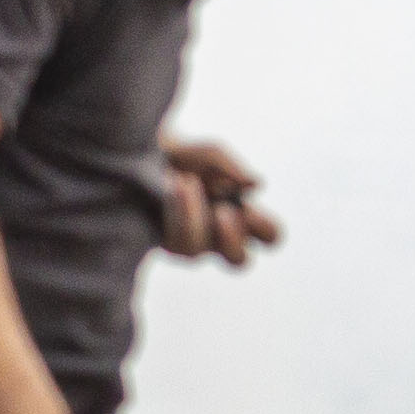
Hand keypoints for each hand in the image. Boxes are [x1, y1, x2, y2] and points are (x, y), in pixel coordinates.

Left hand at [160, 136, 281, 266]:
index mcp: (242, 218)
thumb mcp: (213, 154)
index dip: (265, 228)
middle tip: (223, 211)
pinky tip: (173, 184)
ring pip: (195, 251)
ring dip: (193, 216)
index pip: (269, 236)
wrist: (144, 151)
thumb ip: (234, 167)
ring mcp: (188, 243)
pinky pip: (171, 240)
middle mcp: (218, 237)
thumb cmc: (187, 157)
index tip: (247, 207)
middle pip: (239, 261)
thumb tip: (257, 185)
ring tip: (186, 181)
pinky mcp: (160, 241)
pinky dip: (175, 211)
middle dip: (232, 239)